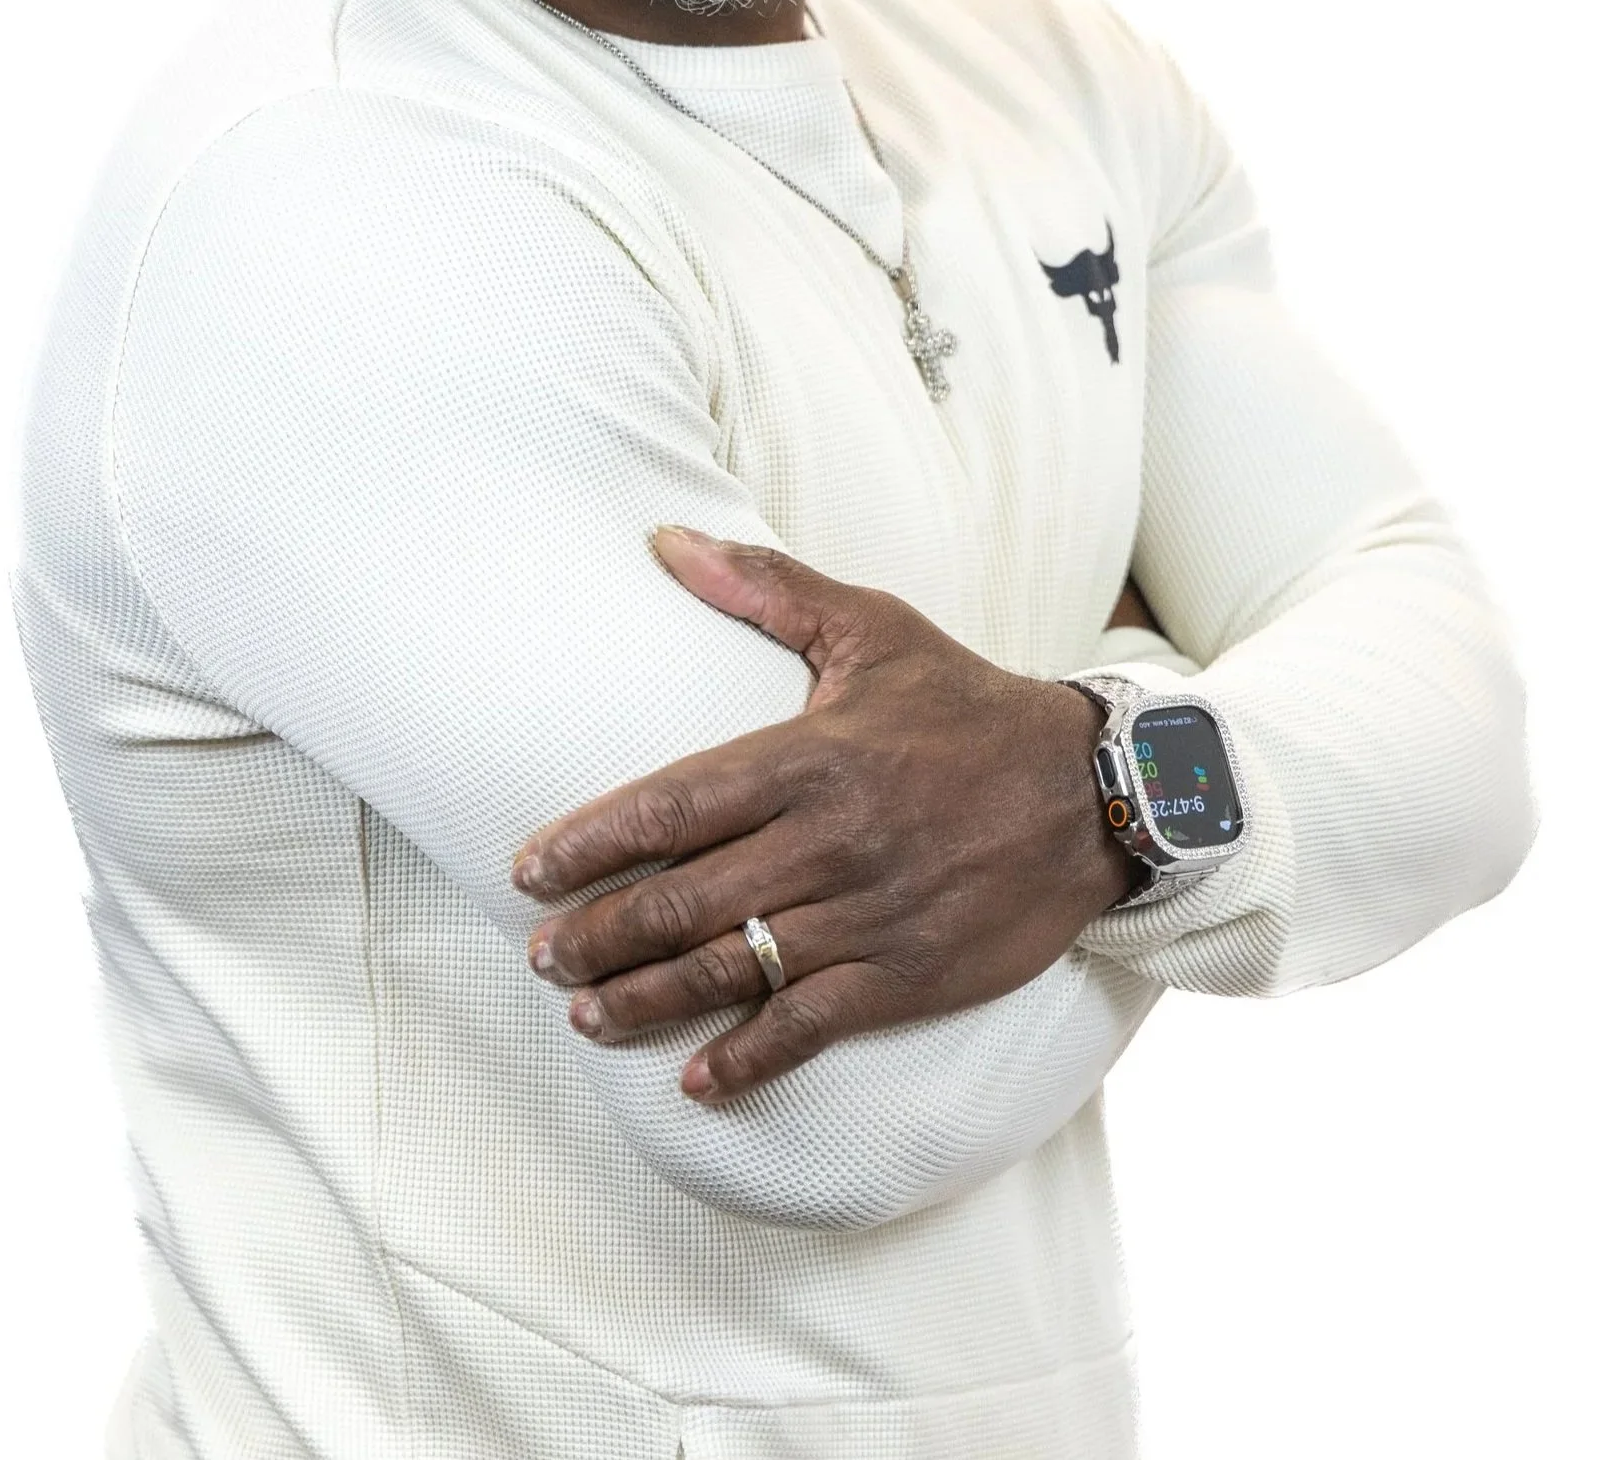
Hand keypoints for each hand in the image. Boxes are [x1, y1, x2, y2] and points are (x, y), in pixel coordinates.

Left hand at [511, 527, 1136, 1103]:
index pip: (673, 804)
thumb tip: (665, 538)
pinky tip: (698, 1083)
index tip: (528, 870)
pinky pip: (812, 1025)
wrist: (1093, 792)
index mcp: (811, 756)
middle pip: (685, 898)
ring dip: (647, 1000)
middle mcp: (830, 841)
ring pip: (734, 968)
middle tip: (540, 954)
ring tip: (585, 1015)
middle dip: (599, 933)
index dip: (591, 842)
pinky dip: (750, 1059)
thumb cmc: (965, 705)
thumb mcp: (871, 628)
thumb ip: (765, 588)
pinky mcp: (909, 975)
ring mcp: (869, 915)